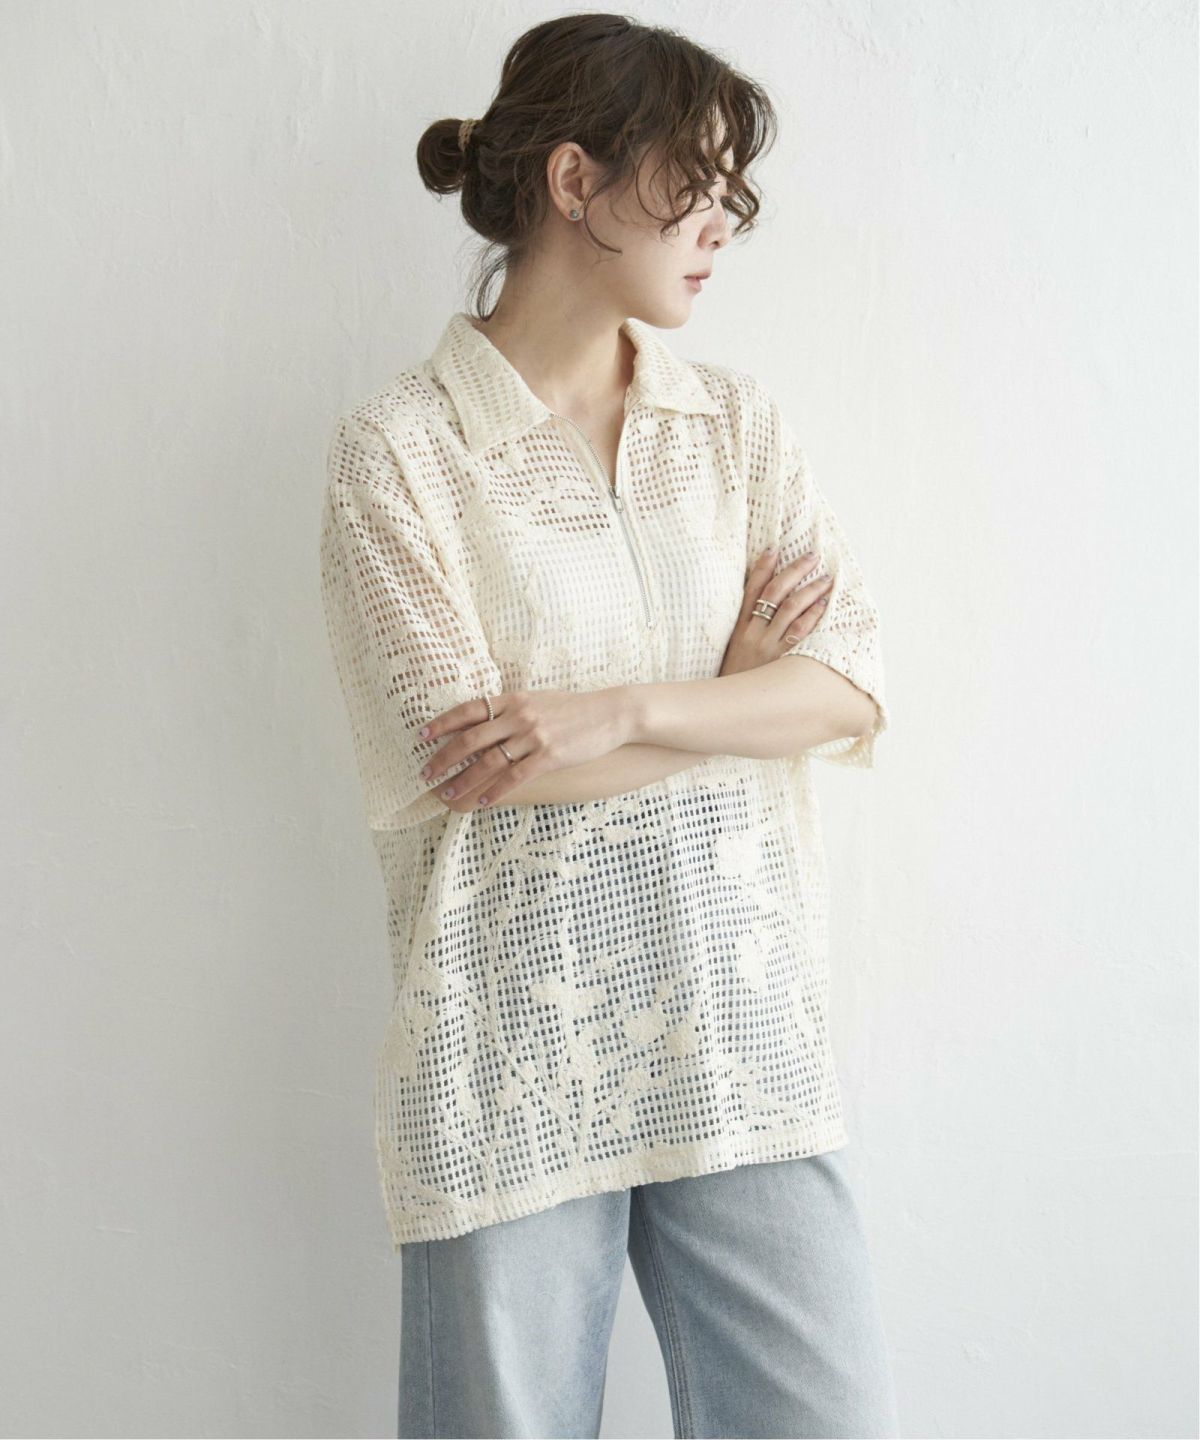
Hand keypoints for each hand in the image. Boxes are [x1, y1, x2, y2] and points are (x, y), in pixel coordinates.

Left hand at [414, 686, 631, 813]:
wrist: (611, 713)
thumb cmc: (575, 709)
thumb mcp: (539, 700)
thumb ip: (512, 710)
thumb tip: (486, 722)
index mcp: (513, 699)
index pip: (468, 710)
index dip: (441, 723)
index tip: (421, 736)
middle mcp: (518, 716)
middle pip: (470, 739)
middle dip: (443, 758)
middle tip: (426, 775)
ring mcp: (533, 736)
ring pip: (487, 762)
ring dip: (464, 781)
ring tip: (448, 795)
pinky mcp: (549, 756)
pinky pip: (515, 777)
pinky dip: (495, 791)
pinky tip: (483, 802)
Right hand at [719, 546, 832, 675]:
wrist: (726, 711)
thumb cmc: (733, 682)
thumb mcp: (732, 654)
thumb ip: (745, 633)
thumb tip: (760, 615)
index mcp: (738, 629)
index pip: (749, 590)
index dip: (761, 567)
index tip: (774, 548)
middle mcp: (752, 633)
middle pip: (774, 593)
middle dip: (793, 571)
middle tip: (811, 557)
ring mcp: (767, 646)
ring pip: (789, 608)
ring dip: (809, 590)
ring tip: (825, 578)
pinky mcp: (780, 661)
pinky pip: (799, 633)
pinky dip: (811, 616)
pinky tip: (823, 605)